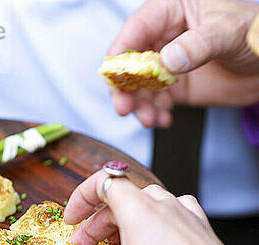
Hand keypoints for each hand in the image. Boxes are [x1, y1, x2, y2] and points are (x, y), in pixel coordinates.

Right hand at [60, 172, 225, 244]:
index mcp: (137, 209)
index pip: (101, 183)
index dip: (80, 198)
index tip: (72, 220)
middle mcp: (160, 202)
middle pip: (118, 200)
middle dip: (96, 224)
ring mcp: (182, 211)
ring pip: (144, 205)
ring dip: (123, 223)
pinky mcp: (197, 224)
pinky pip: (169, 213)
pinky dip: (152, 224)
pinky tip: (152, 238)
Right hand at [108, 0, 258, 127]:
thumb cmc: (254, 35)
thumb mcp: (228, 32)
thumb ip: (198, 45)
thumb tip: (167, 60)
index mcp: (173, 9)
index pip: (138, 27)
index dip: (122, 50)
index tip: (113, 72)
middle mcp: (166, 36)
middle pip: (131, 61)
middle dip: (124, 86)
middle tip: (123, 106)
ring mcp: (169, 63)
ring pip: (140, 86)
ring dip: (139, 105)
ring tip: (149, 119)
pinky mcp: (176, 86)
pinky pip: (156, 102)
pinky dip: (155, 114)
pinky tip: (163, 120)